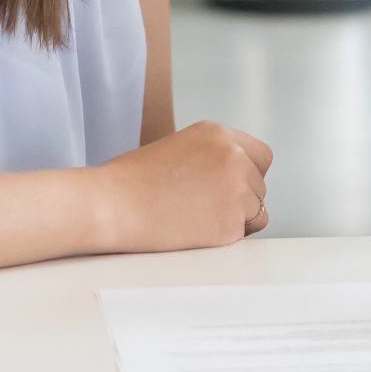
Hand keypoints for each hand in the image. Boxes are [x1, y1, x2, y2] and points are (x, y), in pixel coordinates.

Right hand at [99, 120, 273, 250]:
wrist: (109, 206)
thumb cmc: (128, 181)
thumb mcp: (177, 148)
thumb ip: (210, 157)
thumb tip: (232, 177)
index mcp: (219, 134)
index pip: (261, 156)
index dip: (248, 173)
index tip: (231, 187)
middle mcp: (234, 157)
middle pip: (259, 184)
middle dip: (240, 198)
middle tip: (206, 209)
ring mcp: (235, 189)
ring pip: (257, 209)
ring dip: (236, 218)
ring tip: (197, 220)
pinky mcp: (230, 223)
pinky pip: (244, 233)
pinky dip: (227, 237)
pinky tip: (196, 232)